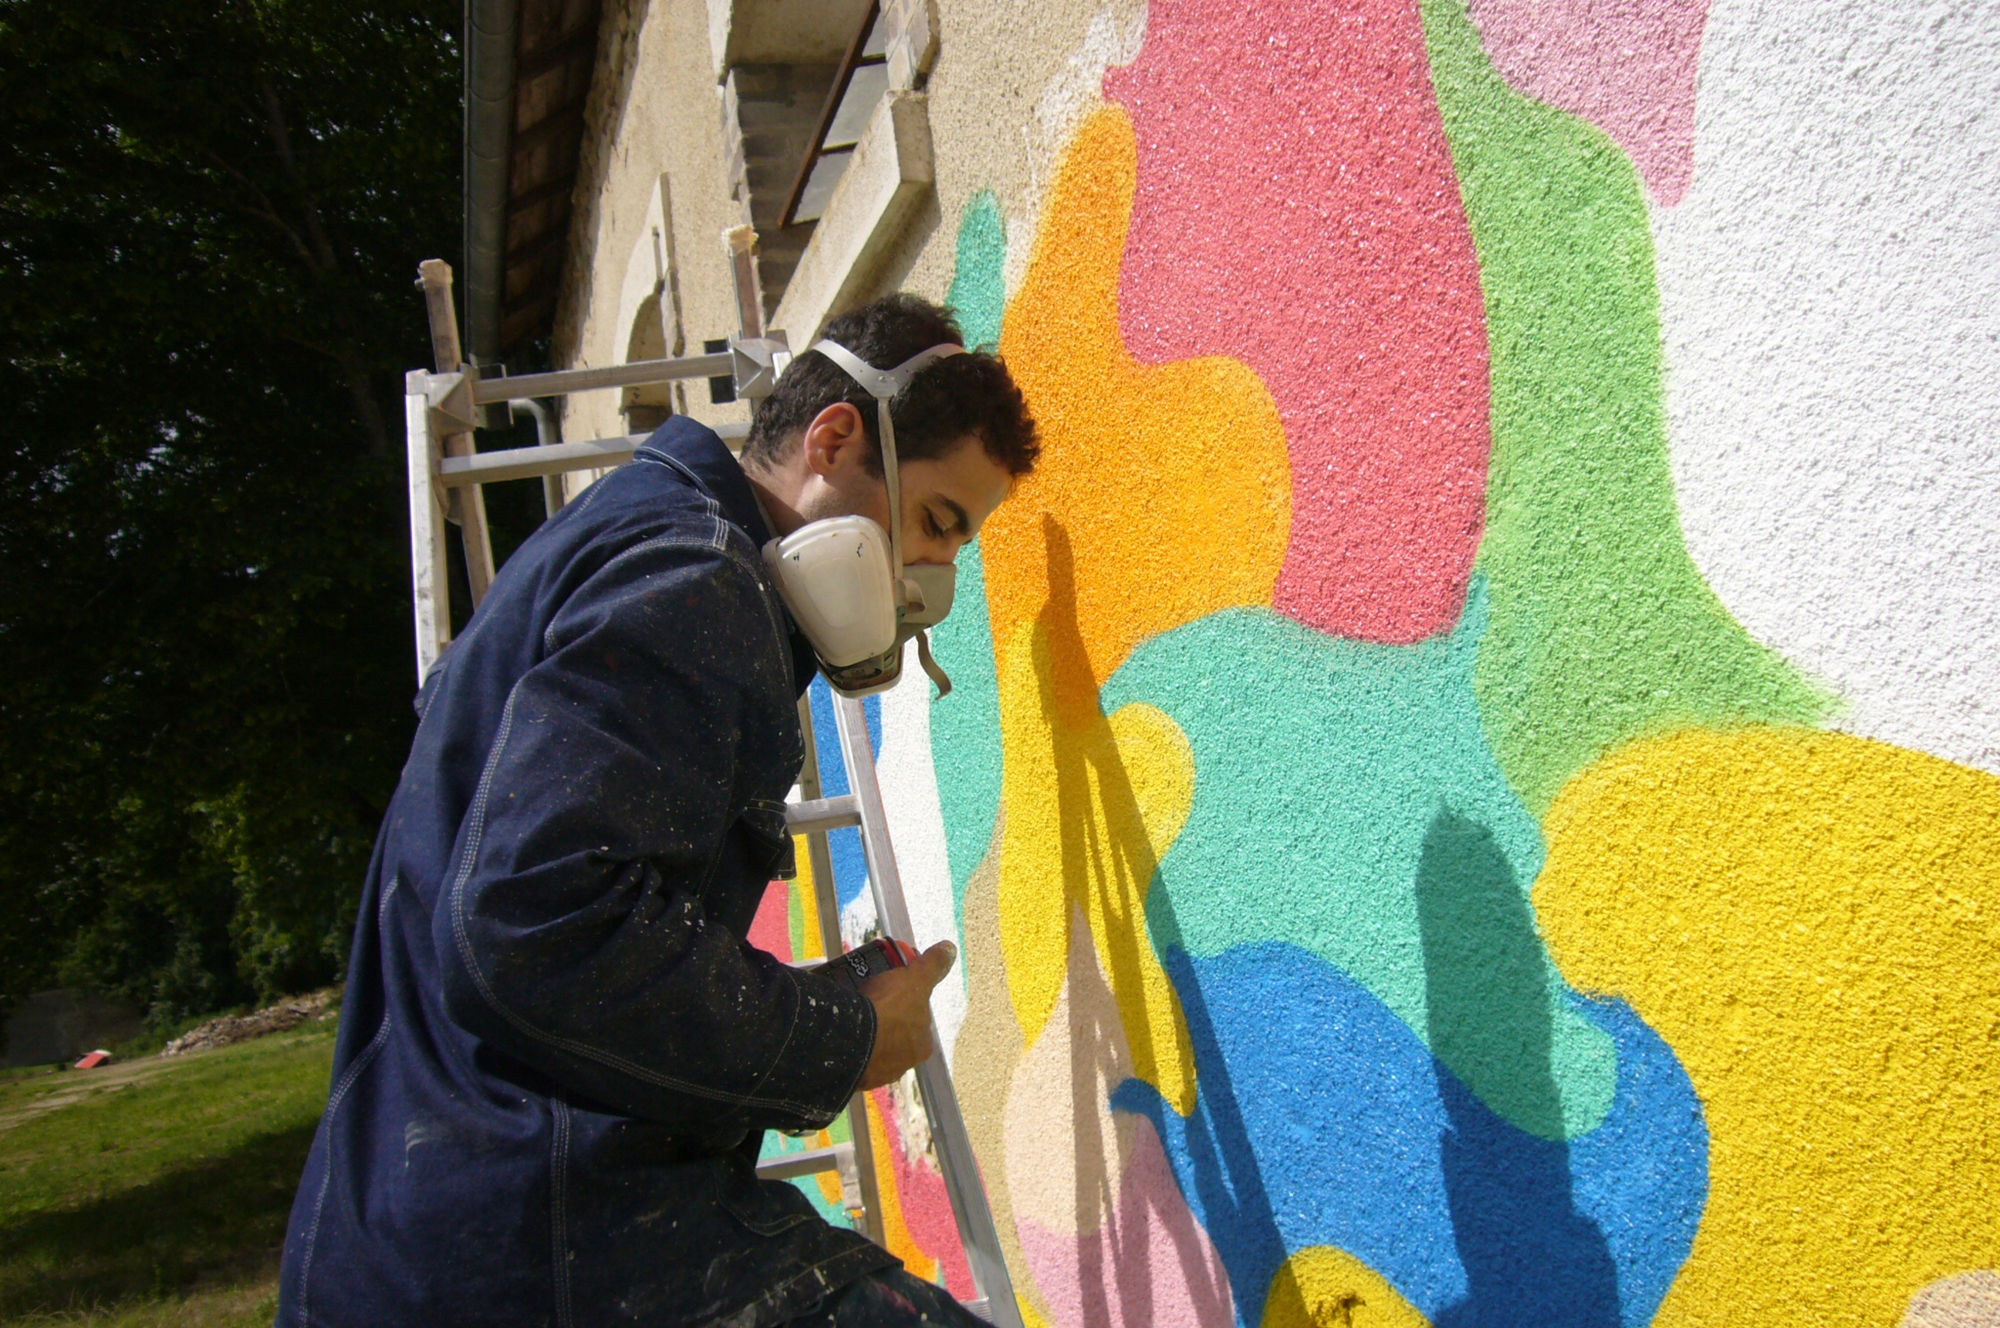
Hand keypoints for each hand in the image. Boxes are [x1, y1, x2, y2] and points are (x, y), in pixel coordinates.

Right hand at [856, 941, 955, 1090]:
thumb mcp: (915, 978)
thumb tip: (950, 949)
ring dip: (867, 1031)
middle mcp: (904, 1062)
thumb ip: (933, 965)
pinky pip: (854, 1055)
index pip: (916, 1017)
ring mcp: (879, 1071)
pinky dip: (850, 1043)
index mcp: (923, 1043)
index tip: (888, 989)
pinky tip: (843, 1030)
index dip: (904, 1000)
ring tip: (852, 1011)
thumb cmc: (889, 1010)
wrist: (849, 1040)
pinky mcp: (856, 1075)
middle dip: (884, 1017)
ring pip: (874, 1045)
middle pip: (896, 1032)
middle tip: (868, 998)